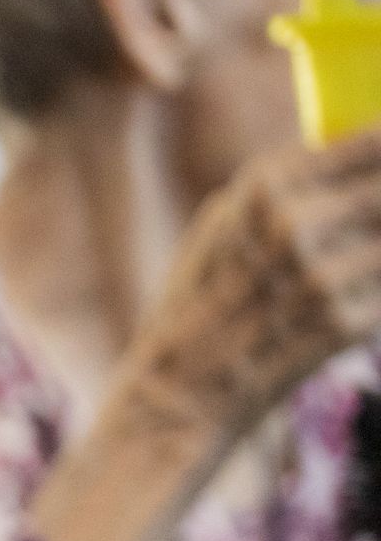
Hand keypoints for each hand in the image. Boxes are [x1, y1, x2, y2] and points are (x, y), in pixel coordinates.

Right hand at [127, 127, 380, 442]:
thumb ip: (287, 187)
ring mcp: (319, 277)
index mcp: (262, 188)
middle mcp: (290, 226)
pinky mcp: (343, 324)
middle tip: (356, 237)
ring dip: (374, 256)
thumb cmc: (199, 306)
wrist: (178, 397)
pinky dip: (376, 296)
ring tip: (346, 270)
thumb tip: (360, 148)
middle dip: (378, 211)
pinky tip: (348, 308)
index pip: (369, 143)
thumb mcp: (221, 227)